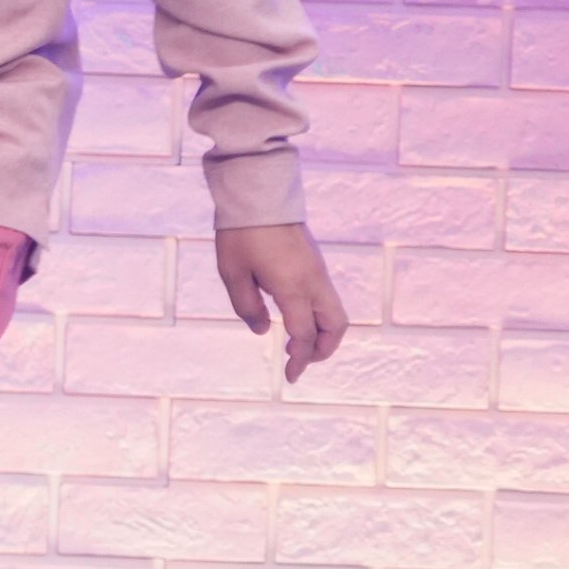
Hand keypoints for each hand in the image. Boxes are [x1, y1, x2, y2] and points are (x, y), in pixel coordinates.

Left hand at [218, 222, 348, 381]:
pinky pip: (327, 298)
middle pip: (335, 326)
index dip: (299, 359)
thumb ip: (247, 307)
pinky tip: (297, 320)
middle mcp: (313, 281)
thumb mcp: (232, 273)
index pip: (305, 334)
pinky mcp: (315, 262)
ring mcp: (318, 271)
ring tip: (299, 346)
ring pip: (336, 312)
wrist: (258, 193)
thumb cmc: (241, 233)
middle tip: (299, 361)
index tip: (289, 376)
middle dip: (322, 350)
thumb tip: (264, 331)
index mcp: (293, 287)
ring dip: (324, 334)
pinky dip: (319, 317)